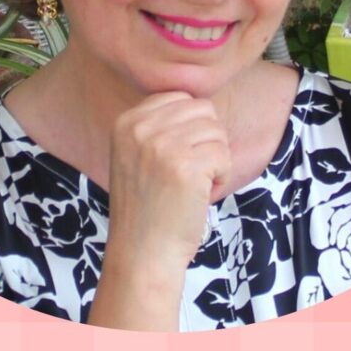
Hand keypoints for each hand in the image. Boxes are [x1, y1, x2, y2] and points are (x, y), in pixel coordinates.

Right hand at [108, 91, 231, 266]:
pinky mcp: (186, 166)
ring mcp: (162, 145)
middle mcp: (140, 128)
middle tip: (189, 174)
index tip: (176, 160)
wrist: (142, 253)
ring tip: (192, 186)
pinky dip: (222, 178)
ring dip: (215, 161)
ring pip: (217, 132)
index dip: (192, 129)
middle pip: (203, 110)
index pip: (180, 98)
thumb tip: (202, 104)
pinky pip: (225, 155)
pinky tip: (200, 196)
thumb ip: (158, 126)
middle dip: (207, 142)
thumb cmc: (147, 209)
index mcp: (126, 122)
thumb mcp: (135, 156)